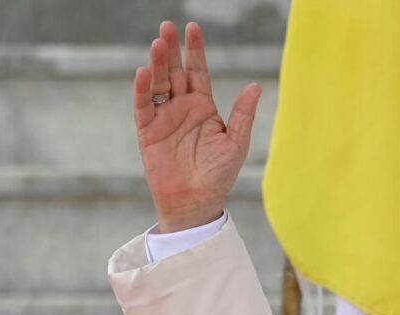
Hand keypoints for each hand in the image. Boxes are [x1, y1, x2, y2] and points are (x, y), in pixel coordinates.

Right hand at [133, 21, 262, 231]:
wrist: (196, 201)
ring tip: (158, 43)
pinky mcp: (147, 132)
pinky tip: (144, 72)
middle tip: (168, 27)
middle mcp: (182, 108)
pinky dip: (143, 90)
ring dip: (156, 64)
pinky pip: (143, 106)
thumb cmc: (218, 175)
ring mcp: (163, 118)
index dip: (195, 51)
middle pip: (174, 71)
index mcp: (203, 107)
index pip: (198, 72)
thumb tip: (255, 86)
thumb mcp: (236, 142)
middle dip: (172, 50)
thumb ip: (242, 114)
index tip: (193, 28)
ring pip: (158, 84)